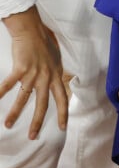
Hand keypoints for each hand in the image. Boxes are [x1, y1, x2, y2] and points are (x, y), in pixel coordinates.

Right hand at [0, 7, 67, 138]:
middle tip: (33, 136)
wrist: (33, 31)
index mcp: (56, 75)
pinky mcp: (21, 69)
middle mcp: (47, 76)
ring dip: (15, 112)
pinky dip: (0, 93)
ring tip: (8, 125)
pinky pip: (8, 84)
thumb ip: (55, 72)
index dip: (63, 113)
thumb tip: (57, 79)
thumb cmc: (44, 43)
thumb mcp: (56, 59)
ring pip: (24, 98)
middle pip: (44, 103)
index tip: (62, 127)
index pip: (63, 97)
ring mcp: (34, 73)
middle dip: (38, 121)